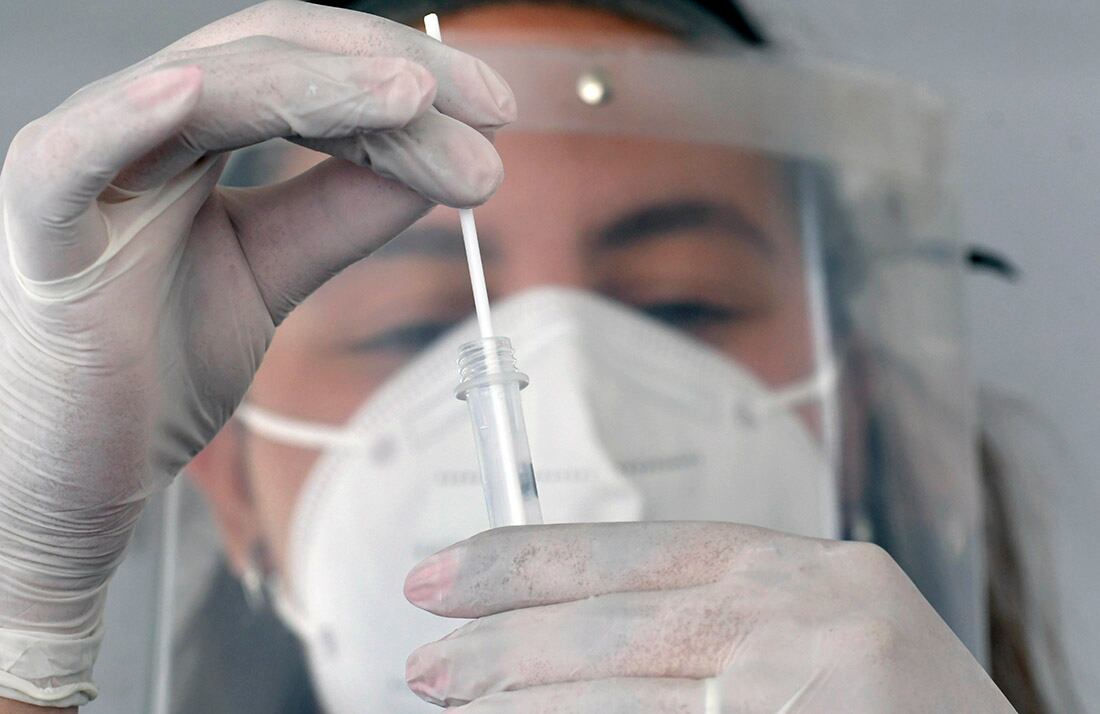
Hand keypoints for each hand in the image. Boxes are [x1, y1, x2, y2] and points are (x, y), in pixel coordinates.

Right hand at [0, 0, 512, 705]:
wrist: (75, 476)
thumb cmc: (150, 373)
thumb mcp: (273, 276)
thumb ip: (340, 214)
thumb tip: (433, 160)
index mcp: (195, 139)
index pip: (308, 71)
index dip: (404, 81)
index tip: (492, 114)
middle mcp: (142, 133)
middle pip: (271, 55)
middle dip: (388, 74)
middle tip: (485, 109)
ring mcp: (89, 172)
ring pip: (202, 87)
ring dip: (316, 84)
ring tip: (412, 98)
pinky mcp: (44, 235)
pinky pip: (71, 158)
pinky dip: (127, 117)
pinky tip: (198, 93)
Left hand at [404, 522, 1014, 712]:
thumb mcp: (820, 632)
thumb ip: (717, 615)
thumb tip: (568, 624)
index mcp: (803, 570)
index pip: (632, 551)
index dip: (523, 560)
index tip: (444, 573)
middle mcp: (806, 617)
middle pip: (608, 623)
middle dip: (500, 644)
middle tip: (425, 661)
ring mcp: (803, 690)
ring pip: (613, 700)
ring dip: (522, 706)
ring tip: (458, 706)